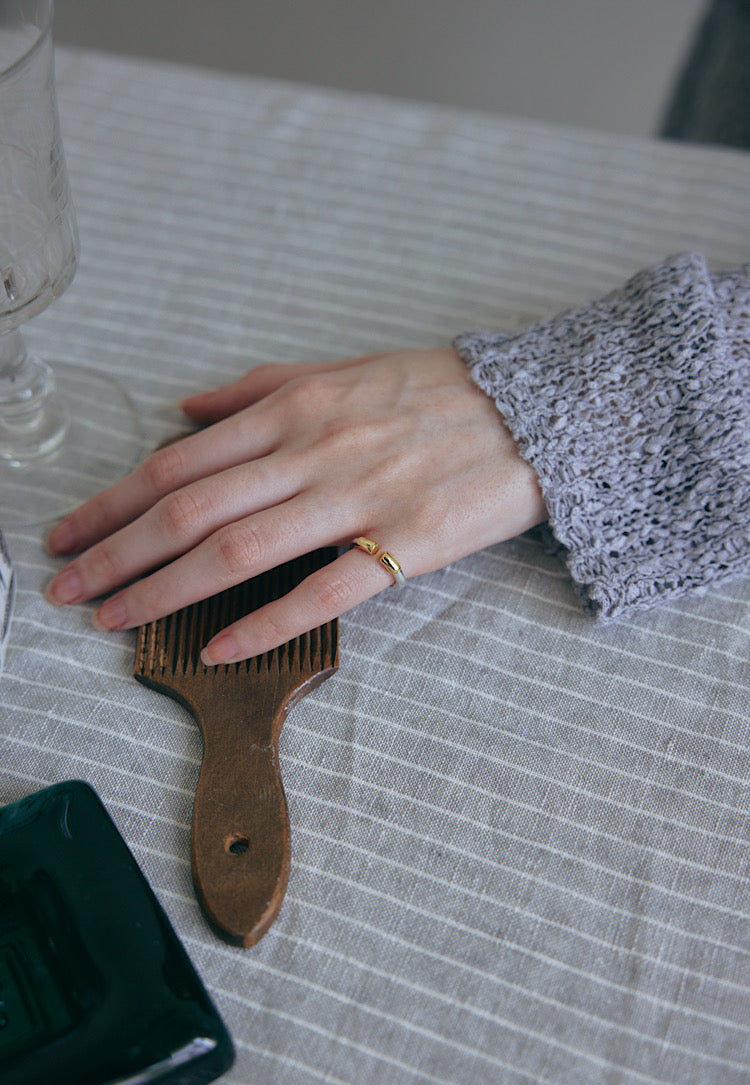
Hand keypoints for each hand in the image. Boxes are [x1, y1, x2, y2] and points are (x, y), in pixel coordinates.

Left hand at [44, 348, 545, 662]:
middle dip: (116, 552)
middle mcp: (312, 450)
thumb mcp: (341, 370)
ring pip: (239, 549)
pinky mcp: (406, 542)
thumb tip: (183, 409)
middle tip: (65, 588)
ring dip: (165, 589)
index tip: (67, 535)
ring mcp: (358, 497)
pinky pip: (324, 590)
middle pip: (189, 509)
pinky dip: (266, 623)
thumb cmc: (437, 391)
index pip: (177, 462)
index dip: (112, 504)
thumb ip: (257, 388)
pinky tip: (221, 651)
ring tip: (115, 620)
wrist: (537, 410)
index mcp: (293, 408)